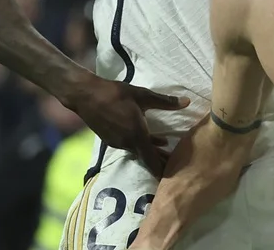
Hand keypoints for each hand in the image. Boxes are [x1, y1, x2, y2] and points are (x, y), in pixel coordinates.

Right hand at [63, 75, 188, 176]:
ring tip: (165, 152)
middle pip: (146, 157)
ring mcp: (117, 143)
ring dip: (150, 152)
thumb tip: (187, 102)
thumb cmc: (116, 94)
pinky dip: (140, 145)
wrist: (86, 95)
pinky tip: (148, 139)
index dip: (162, 169)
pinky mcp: (109, 139)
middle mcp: (127, 143)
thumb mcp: (143, 96)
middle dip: (160, 160)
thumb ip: (165, 102)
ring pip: (137, 151)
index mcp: (137, 136)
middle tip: (175, 164)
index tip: (173, 177)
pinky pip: (129, 146)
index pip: (152, 160)